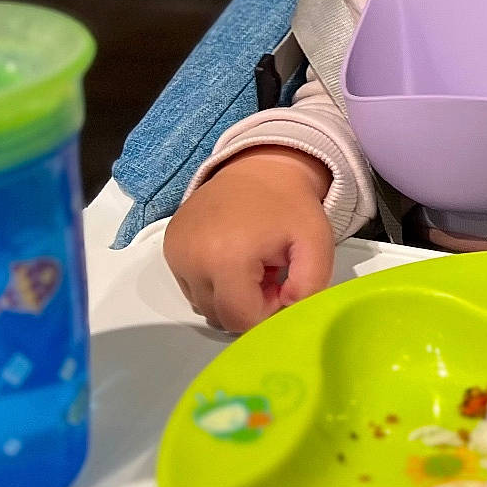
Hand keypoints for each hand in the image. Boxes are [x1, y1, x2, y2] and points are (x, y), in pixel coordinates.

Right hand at [162, 147, 334, 333]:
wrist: (260, 166)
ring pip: (204, 305)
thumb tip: (289, 314)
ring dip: (231, 297)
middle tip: (271, 275)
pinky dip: (214, 283)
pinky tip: (234, 258)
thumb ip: (310, 287)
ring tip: (253, 265)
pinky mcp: (169, 247)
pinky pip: (192, 287)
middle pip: (221, 316)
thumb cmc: (289, 205)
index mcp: (225, 259)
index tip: (282, 289)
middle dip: (250, 306)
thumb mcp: (317, 244)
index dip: (267, 314)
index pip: (241, 319)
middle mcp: (191, 259)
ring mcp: (175, 252)